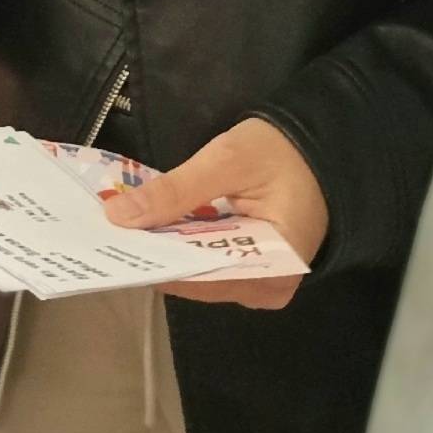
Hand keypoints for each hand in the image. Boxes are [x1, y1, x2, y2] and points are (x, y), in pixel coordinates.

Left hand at [104, 117, 327, 310]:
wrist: (321, 145)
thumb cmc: (283, 152)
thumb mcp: (227, 161)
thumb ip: (175, 191)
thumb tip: (119, 216)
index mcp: (275, 268)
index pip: (202, 277)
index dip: (155, 262)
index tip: (115, 248)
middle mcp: (268, 287)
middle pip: (199, 280)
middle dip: (156, 257)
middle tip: (110, 236)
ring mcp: (260, 282)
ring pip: (200, 276)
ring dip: (166, 252)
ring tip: (125, 232)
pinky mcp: (252, 269)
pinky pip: (209, 265)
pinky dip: (183, 248)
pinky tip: (154, 230)